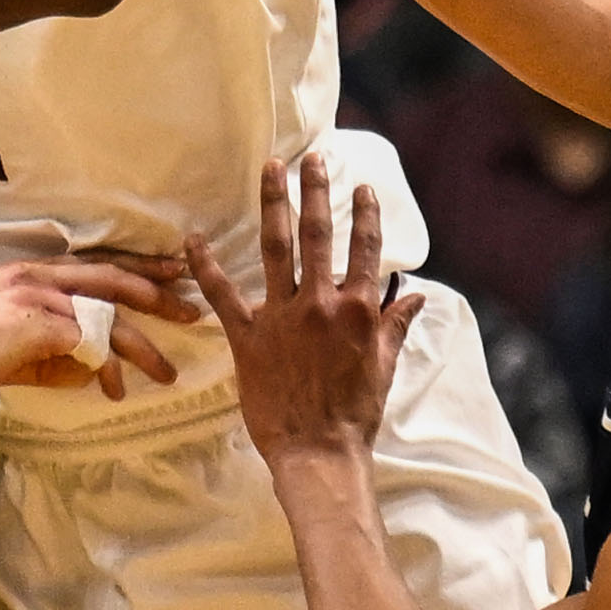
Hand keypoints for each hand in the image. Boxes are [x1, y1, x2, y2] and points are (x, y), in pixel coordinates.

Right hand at [0, 255, 200, 409]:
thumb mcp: (6, 347)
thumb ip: (51, 353)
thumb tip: (93, 368)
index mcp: (28, 275)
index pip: (95, 265)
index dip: (138, 267)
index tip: (173, 272)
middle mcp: (34, 277)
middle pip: (111, 278)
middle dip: (157, 294)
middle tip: (193, 309)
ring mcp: (31, 298)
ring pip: (105, 315)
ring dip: (142, 347)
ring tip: (167, 372)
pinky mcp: (29, 325)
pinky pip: (84, 344)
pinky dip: (104, 367)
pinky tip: (112, 389)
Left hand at [217, 157, 412, 470]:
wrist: (320, 452)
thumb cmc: (356, 414)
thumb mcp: (385, 367)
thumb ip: (396, 325)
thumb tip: (417, 293)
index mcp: (358, 311)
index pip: (365, 250)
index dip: (365, 215)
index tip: (363, 186)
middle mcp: (321, 304)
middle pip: (319, 235)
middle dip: (316, 191)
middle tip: (312, 157)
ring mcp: (283, 316)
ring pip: (277, 247)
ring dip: (274, 204)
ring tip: (270, 169)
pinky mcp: (249, 336)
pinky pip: (223, 293)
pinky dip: (206, 264)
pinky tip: (193, 237)